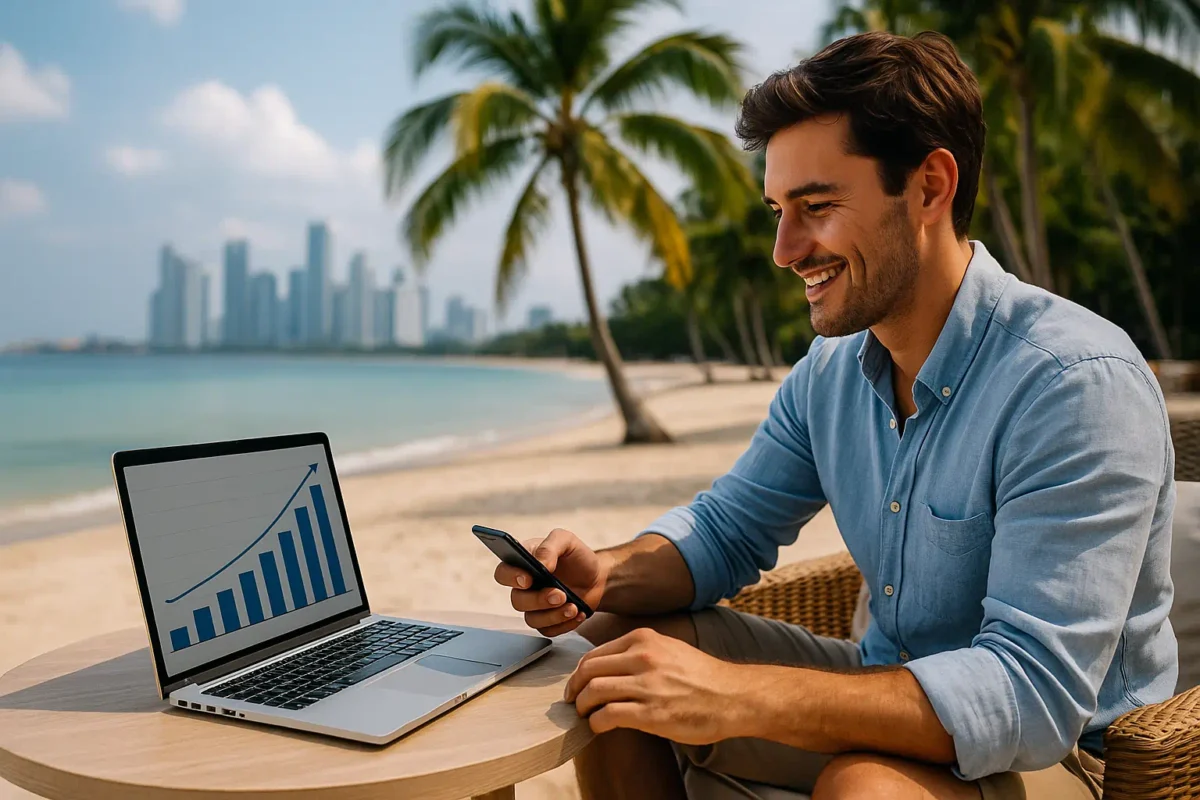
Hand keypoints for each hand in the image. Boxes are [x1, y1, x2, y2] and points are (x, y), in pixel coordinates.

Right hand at [493, 528, 607, 636]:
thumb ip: (550, 546)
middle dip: (539, 600)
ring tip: (573, 607)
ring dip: (553, 616)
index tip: (528, 579)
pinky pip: (548, 630)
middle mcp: (525, 587)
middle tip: (560, 594)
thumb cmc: (576, 556)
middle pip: (517, 600)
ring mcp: (535, 606)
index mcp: (523, 563)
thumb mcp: (566, 541)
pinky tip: (578, 613)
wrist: (596, 575)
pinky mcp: (548, 621)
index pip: (503, 573)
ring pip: (532, 620)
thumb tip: (541, 563)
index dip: (510, 578)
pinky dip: (564, 624)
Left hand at [563, 628, 746, 744]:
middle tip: (573, 702)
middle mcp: (642, 657)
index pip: (595, 655)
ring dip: (582, 707)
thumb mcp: (668, 649)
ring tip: (584, 715)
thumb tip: (609, 668)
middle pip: (589, 671)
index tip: (577, 685)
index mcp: (644, 640)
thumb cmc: (702, 677)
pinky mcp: (651, 713)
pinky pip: (608, 716)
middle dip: (575, 689)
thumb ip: (639, 653)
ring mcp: (646, 685)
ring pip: (594, 692)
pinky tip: (598, 727)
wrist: (733, 696)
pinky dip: (596, 723)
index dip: (580, 673)